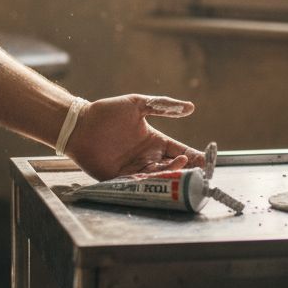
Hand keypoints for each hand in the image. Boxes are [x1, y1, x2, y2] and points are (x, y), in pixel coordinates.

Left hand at [64, 94, 202, 180]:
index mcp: (155, 142)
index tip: (208, 160)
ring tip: (180, 168)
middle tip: (196, 169)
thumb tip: (191, 107)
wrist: (80, 124)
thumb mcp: (138, 104)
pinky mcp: (120, 178)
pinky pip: (138, 183)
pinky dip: (149, 183)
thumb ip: (163, 105)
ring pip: (158, 177)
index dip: (195, 156)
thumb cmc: (107, 112)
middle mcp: (148, 157)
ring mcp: (135, 168)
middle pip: (173, 168)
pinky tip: (158, 179)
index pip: (181, 151)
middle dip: (186, 170)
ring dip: (170, 175)